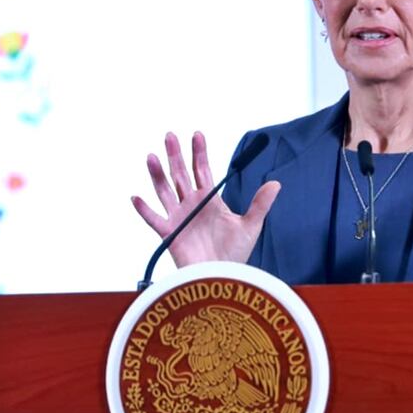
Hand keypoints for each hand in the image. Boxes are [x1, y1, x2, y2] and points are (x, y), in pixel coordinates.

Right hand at [131, 131, 280, 266]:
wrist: (222, 277)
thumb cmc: (235, 254)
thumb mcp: (251, 225)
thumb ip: (260, 204)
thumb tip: (276, 183)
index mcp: (209, 200)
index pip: (202, 170)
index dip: (199, 152)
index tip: (197, 134)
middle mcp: (192, 205)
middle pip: (180, 174)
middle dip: (176, 155)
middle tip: (170, 135)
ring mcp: (179, 218)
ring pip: (164, 191)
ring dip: (157, 174)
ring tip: (152, 156)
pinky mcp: (170, 234)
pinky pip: (154, 219)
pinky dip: (144, 209)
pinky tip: (136, 197)